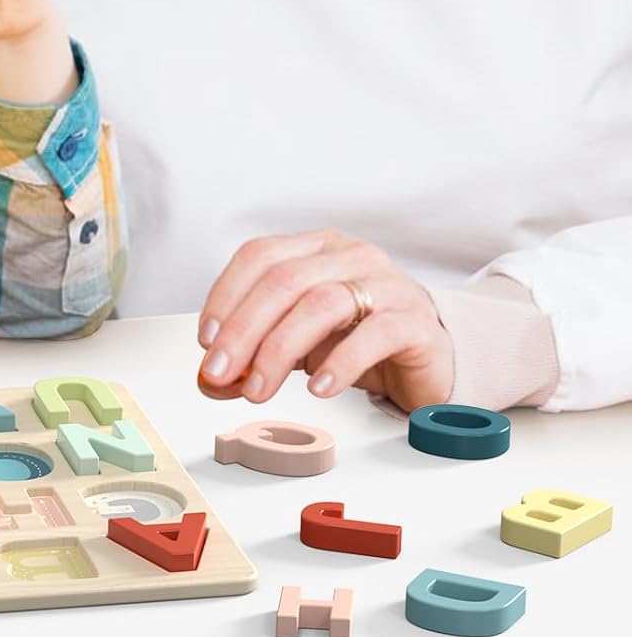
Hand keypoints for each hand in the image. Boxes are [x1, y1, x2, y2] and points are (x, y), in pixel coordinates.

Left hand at [195, 228, 453, 411]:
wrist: (429, 360)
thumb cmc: (357, 342)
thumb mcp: (297, 345)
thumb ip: (253, 356)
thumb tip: (210, 380)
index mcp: (315, 247)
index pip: (259, 255)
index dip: (226, 295)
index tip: (206, 339)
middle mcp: (349, 255)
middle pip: (283, 280)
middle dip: (243, 330)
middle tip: (220, 374)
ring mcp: (386, 283)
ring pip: (321, 303)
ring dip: (280, 349)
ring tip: (259, 389)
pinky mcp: (415, 320)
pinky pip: (374, 334)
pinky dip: (340, 363)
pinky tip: (318, 389)